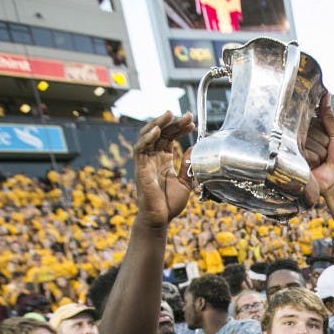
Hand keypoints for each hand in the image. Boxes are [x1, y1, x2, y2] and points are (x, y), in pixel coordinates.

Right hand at [133, 111, 195, 227]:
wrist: (160, 219)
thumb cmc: (169, 203)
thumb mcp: (185, 182)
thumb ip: (188, 166)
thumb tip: (194, 149)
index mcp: (163, 159)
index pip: (169, 137)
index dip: (179, 128)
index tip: (191, 122)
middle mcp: (153, 157)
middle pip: (161, 133)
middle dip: (173, 122)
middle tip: (187, 116)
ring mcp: (146, 162)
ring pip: (148, 136)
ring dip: (158, 124)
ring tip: (169, 115)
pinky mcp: (140, 168)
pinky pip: (140, 149)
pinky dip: (147, 138)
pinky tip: (157, 131)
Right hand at [304, 94, 333, 201]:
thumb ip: (329, 117)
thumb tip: (326, 95)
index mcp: (317, 132)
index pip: (312, 118)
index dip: (320, 126)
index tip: (327, 137)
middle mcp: (307, 140)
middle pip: (309, 128)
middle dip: (321, 140)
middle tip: (328, 152)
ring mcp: (301, 150)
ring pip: (307, 139)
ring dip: (318, 151)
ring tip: (323, 160)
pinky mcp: (297, 160)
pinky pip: (303, 150)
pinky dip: (313, 157)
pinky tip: (317, 165)